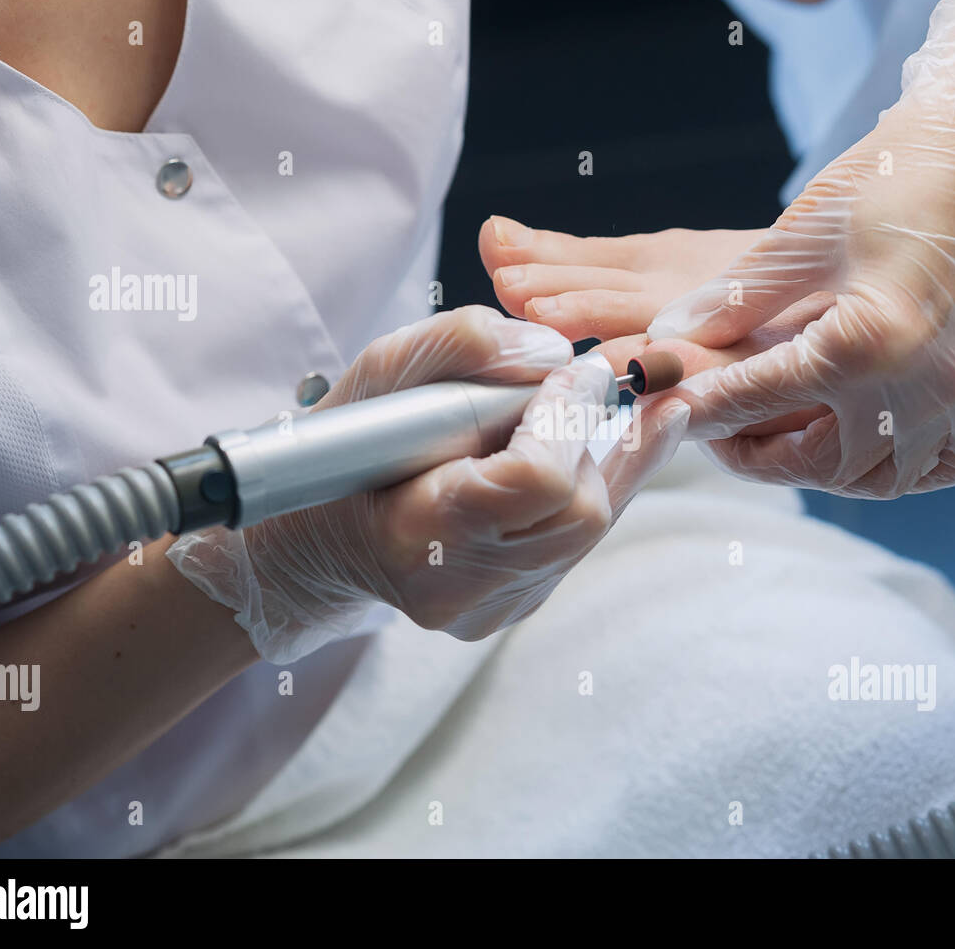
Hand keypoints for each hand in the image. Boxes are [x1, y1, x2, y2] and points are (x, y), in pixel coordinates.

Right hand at [169, 306, 689, 661]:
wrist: (316, 539)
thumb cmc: (340, 451)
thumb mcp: (377, 375)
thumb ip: (460, 347)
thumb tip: (554, 352)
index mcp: (415, 535)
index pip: (534, 483)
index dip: (568, 416)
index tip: (577, 365)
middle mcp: (463, 589)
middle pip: (580, 509)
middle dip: (600, 434)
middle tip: (608, 377)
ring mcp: (494, 608)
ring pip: (592, 525)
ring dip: (610, 454)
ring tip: (638, 398)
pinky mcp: (516, 607)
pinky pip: (578, 539)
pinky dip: (593, 481)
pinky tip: (598, 440)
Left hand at [645, 0, 954, 497]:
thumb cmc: (897, 173)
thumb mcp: (803, 234)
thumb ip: (734, 300)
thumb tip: (669, 339)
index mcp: (868, 343)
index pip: (757, 397)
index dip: (702, 406)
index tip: (668, 408)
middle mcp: (924, 387)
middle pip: (819, 465)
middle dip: (758, 455)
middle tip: (721, 431)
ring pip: (880, 478)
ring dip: (822, 469)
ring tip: (782, 438)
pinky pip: (941, 465)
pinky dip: (895, 466)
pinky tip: (861, 440)